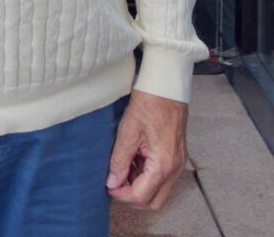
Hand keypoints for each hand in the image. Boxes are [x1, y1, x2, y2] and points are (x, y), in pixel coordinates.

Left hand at [106, 89, 187, 208]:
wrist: (166, 85)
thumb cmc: (149, 102)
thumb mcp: (128, 130)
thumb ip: (120, 160)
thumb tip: (112, 182)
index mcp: (163, 164)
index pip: (141, 196)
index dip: (121, 194)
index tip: (108, 185)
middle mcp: (175, 168)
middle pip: (154, 201)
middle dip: (132, 196)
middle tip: (115, 182)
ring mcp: (178, 162)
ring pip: (159, 190)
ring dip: (140, 185)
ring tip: (123, 166)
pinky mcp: (176, 155)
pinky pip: (163, 177)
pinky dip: (147, 175)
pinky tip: (134, 159)